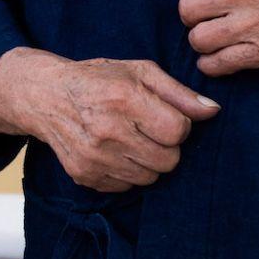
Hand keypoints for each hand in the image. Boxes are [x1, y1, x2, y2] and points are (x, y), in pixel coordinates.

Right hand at [0, 48, 218, 192]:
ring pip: (151, 177)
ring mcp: (94, 157)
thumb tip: (212, 111)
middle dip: (166, 146)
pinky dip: (128, 171)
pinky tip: (114, 150)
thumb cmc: (99, 79)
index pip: (177, 131)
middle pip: (169, 160)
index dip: (178, 124)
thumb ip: (178, 92)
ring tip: (131, 139)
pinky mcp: (85, 176)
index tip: (165, 115)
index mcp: (123, 98)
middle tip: (149, 129)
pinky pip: (128, 186)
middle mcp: (107, 130)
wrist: (45, 96)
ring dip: (148, 160)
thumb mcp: (139, 71)